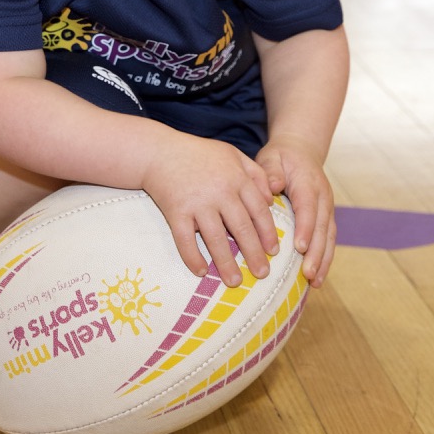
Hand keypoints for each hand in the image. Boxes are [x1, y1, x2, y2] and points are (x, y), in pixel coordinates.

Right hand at [141, 134, 277, 287]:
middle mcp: (220, 192)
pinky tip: (201, 271)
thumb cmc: (199, 154)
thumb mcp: (233, 154)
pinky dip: (192, 257)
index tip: (274, 252)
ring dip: (226, 263)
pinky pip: (185, 240)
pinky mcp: (176, 211)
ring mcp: (197, 203)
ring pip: (216, 239)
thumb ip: (256, 173)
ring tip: (234, 282)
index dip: (268, 233)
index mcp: (236, 178)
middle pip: (242, 228)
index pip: (258, 211)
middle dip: (254, 254)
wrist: (159, 151)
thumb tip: (271, 201)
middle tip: (262, 274)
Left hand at [256, 135, 335, 286]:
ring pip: (329, 237)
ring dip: (324, 260)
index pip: (308, 207)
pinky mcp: (327, 218)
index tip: (300, 247)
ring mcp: (327, 209)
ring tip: (314, 282)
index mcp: (308, 183)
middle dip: (317, 253)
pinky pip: (329, 240)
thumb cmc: (281, 157)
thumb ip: (271, 170)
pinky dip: (325, 259)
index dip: (306, 228)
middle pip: (323, 228)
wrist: (301, 151)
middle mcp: (323, 198)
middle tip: (307, 274)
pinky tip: (317, 278)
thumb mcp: (272, 157)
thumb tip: (273, 185)